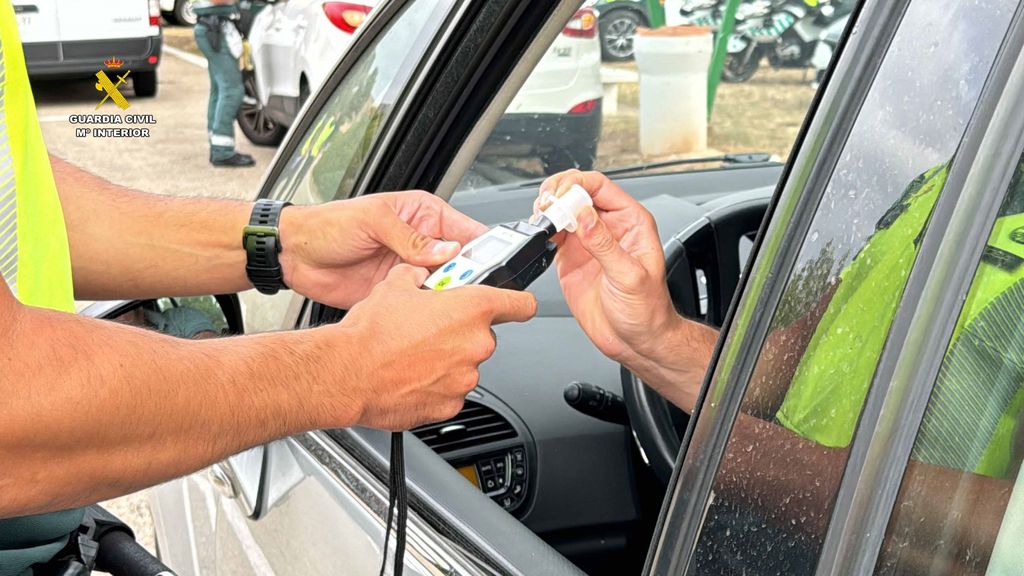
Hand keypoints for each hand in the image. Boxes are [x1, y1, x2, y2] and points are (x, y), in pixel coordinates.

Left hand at [279, 191, 486, 308]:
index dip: (484, 249)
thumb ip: (412, 239)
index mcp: (423, 216)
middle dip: (470, 279)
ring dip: (449, 298)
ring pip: (446, 289)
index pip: (466, 232)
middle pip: (462, 265)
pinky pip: (423, 306)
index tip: (495, 267)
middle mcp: (422, 244)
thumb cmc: (328, 225)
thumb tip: (447, 252)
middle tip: (471, 293)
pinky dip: (429, 313)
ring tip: (451, 306)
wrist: (295, 255)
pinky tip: (430, 317)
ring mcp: (411, 271)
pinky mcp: (399, 295)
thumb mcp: (373, 221)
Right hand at [325, 265, 536, 429]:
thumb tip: (421, 273)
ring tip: (413, 354)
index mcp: (471, 309)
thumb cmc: (371, 333)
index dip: (519, 302)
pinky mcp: (451, 405)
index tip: (518, 304)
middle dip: (461, 332)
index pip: (521, 304)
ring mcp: (465, 377)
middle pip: (483, 335)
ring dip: (447, 359)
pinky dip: (436, 385)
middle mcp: (475, 344)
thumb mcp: (396, 284)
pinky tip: (410, 376)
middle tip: (431, 330)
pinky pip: (451, 390)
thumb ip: (420, 275)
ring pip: (466, 364)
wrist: (347, 373)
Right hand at [538, 171, 716, 410]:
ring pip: (562, 209)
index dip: (577, 184)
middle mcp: (608, 227)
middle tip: (546, 205)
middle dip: (557, 191)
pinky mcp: (570, 257)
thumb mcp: (629, 276)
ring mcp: (587, 241)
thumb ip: (604, 244)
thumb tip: (584, 215)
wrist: (634, 340)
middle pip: (577, 192)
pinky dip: (542, 229)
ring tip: (541, 217)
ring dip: (547, 208)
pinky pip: (553, 233)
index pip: (600, 186)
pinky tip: (541, 233)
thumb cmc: (646, 310)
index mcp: (631, 222)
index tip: (561, 196)